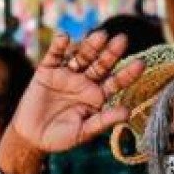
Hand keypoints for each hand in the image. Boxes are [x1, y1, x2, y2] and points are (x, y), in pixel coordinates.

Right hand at [6, 31, 139, 155]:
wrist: (31, 137)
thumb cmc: (60, 137)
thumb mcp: (83, 132)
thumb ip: (103, 121)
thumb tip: (128, 112)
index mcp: (97, 96)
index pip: (116, 82)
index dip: (128, 73)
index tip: (142, 64)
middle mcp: (84, 82)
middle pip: (101, 64)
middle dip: (111, 53)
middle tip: (122, 40)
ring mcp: (66, 74)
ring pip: (81, 56)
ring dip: (90, 45)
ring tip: (100, 36)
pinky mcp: (47, 70)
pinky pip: (54, 55)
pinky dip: (58, 45)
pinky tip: (65, 37)